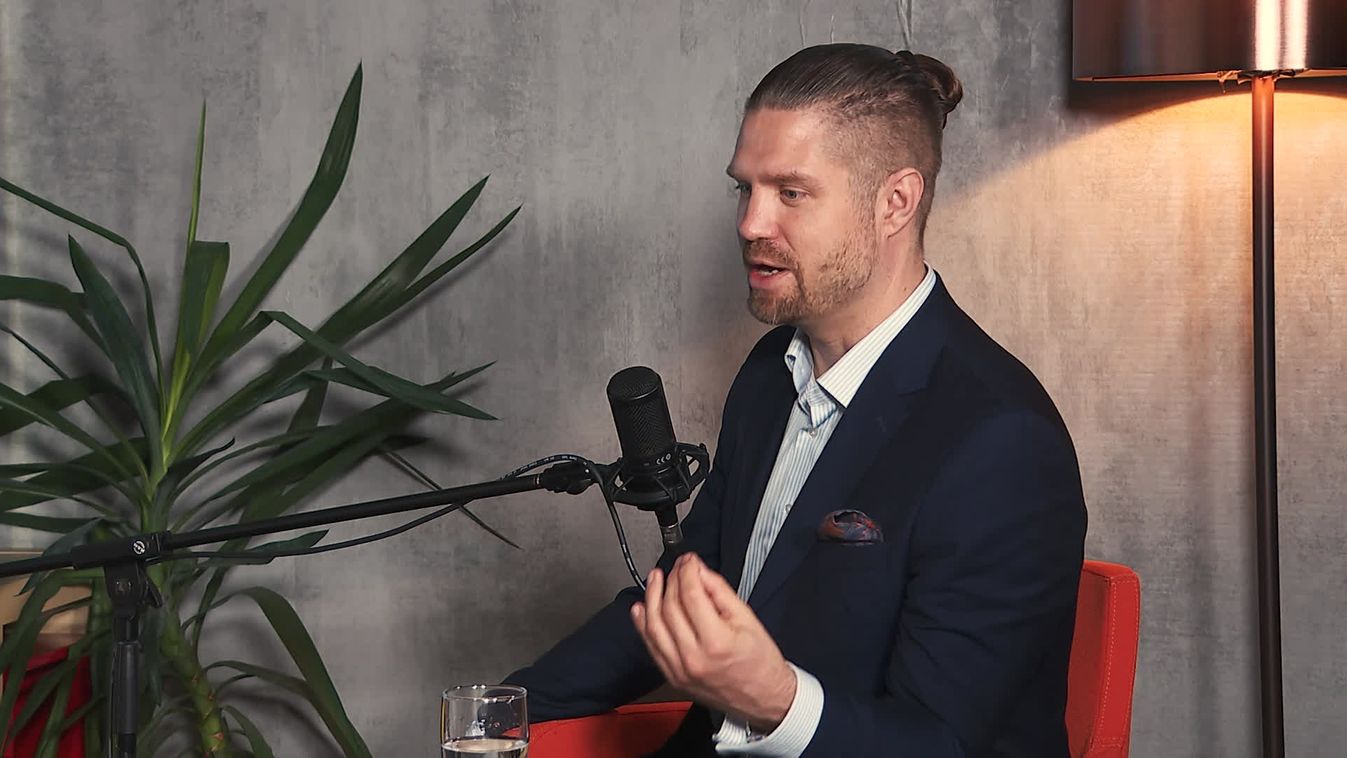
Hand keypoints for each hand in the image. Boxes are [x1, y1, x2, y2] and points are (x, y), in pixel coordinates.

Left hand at [631, 553, 796, 731]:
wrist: (764, 699)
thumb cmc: (760, 663)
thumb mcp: (748, 619)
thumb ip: (720, 591)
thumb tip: (699, 571)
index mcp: (716, 642)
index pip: (691, 596)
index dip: (687, 571)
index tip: (689, 560)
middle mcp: (693, 658)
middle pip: (670, 608)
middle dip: (672, 580)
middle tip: (678, 567)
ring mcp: (679, 670)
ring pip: (654, 626)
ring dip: (652, 598)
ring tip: (655, 579)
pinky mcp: (673, 677)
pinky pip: (651, 647)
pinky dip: (643, 625)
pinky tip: (641, 608)